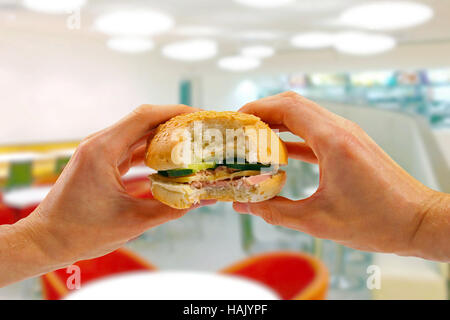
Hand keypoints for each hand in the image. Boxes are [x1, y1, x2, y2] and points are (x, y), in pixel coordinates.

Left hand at [1, 104, 214, 285]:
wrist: (46, 241)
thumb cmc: (82, 232)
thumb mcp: (134, 222)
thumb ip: (172, 208)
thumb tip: (204, 199)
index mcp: (103, 150)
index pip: (145, 117)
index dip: (176, 113)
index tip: (201, 117)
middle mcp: (98, 143)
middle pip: (143, 120)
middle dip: (174, 122)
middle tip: (202, 129)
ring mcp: (97, 151)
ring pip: (136, 132)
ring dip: (163, 134)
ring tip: (191, 141)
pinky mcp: (98, 161)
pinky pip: (128, 147)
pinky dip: (150, 149)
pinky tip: (168, 158)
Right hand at [234, 92, 449, 261]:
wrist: (418, 221)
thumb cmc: (379, 221)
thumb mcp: (318, 220)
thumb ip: (275, 211)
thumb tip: (244, 204)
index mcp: (333, 141)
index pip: (287, 108)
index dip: (256, 110)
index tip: (235, 121)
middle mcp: (341, 130)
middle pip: (293, 104)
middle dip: (262, 112)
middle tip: (239, 129)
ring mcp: (348, 135)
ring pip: (304, 115)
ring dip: (277, 122)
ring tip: (253, 138)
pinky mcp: (350, 144)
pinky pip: (315, 130)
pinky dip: (293, 135)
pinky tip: (279, 150)